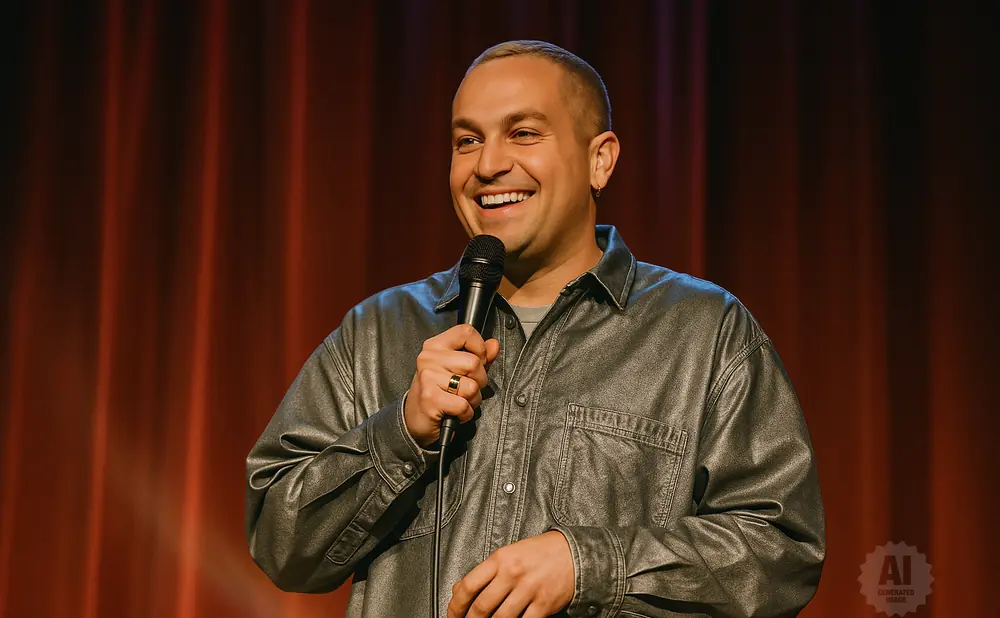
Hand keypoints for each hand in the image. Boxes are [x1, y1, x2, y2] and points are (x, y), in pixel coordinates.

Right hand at [404, 324, 499, 447]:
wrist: (415, 418)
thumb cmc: (438, 392)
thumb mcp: (457, 369)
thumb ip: (478, 356)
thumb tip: (494, 345)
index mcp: (435, 345)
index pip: (465, 332)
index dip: (480, 348)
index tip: (478, 361)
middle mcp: (429, 358)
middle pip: (474, 363)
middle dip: (479, 381)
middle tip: (466, 388)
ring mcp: (428, 378)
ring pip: (471, 387)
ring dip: (473, 400)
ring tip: (460, 400)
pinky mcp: (430, 399)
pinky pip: (464, 406)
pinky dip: (465, 414)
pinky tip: (454, 412)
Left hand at [448, 531, 574, 617]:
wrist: (575, 552)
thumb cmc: (542, 552)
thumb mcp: (509, 553)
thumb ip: (486, 571)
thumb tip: (460, 588)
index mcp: (500, 559)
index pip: (468, 586)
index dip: (455, 606)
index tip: (453, 614)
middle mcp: (512, 574)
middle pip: (481, 607)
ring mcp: (528, 590)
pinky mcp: (543, 604)